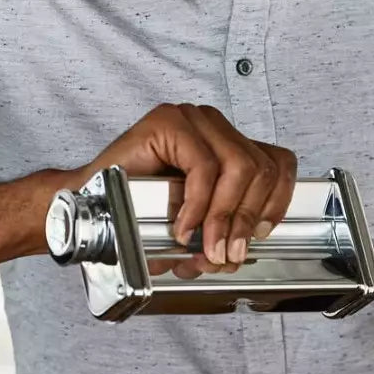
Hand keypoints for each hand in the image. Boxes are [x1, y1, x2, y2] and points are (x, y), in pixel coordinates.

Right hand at [83, 104, 297, 270]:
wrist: (94, 203)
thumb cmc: (143, 212)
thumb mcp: (201, 227)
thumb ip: (226, 234)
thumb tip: (239, 252)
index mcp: (230, 146)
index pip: (279, 164)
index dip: (277, 203)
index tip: (259, 234)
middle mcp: (216, 128)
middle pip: (262, 169)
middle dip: (245, 220)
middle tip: (224, 253)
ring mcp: (193, 120)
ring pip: (240, 166)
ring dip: (223, 216)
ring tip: (205, 244)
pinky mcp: (169, 122)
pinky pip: (204, 167)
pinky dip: (197, 204)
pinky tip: (182, 226)